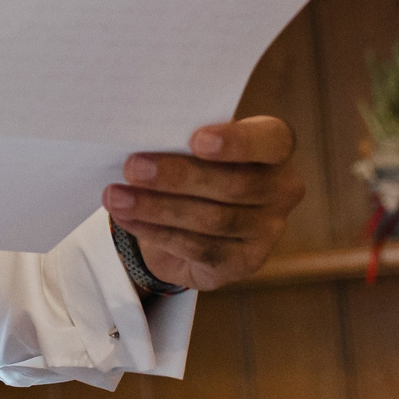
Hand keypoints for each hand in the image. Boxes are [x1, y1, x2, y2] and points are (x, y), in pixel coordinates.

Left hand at [103, 116, 303, 291]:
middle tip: (132, 168)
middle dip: (178, 177)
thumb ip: (184, 137)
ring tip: (116, 197)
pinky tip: (128, 218)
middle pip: (234, 184)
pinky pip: (198, 248)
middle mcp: (282, 189)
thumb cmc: (196, 163)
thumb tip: (141, 136)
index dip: (236, 141)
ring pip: (213, 220)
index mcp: (275, 148)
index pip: (272, 140)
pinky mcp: (244, 262)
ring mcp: (268, 231)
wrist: (198, 217)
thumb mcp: (195, 144)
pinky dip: (156, 232)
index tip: (196, 140)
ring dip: (157, 208)